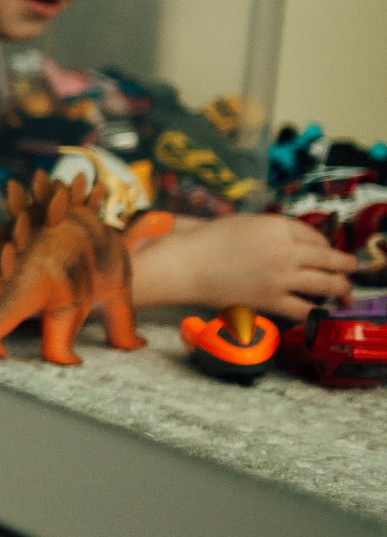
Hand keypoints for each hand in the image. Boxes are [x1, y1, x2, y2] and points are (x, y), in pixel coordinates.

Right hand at [142, 213, 355, 319]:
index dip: (324, 243)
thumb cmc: (205, 241)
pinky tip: (323, 313)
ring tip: (346, 291)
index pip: (314, 235)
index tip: (327, 249)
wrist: (185, 264)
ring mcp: (282, 277)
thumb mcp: (243, 223)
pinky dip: (317, 313)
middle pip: (329, 258)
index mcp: (278, 226)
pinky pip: (304, 309)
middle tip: (352, 267)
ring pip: (326, 284)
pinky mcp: (272, 300)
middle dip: (345, 264)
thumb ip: (271, 230)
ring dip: (342, 289)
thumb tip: (290, 242)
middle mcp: (286, 250)